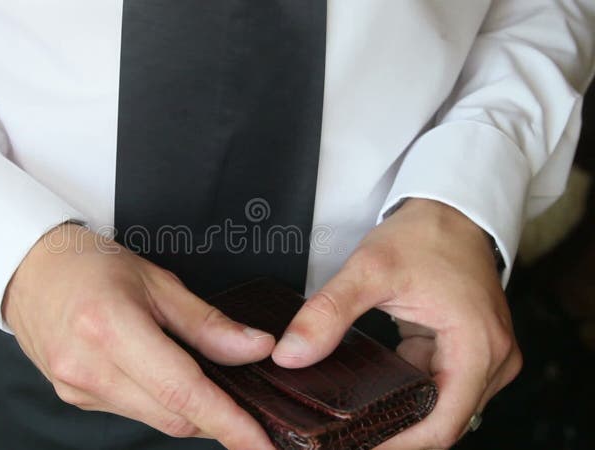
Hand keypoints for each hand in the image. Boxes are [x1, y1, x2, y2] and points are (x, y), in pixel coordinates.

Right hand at [2, 223, 276, 449]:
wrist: (31, 270)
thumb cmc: (92, 265)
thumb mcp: (157, 282)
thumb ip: (208, 324)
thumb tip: (257, 349)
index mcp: (110, 328)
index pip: (182, 390)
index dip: (229, 422)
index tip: (261, 444)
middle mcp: (89, 367)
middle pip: (173, 415)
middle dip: (215, 415)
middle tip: (244, 400)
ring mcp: (77, 388)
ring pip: (155, 419)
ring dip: (187, 408)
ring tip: (199, 375)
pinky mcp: (74, 398)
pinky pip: (133, 411)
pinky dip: (159, 401)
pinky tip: (160, 374)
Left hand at [271, 199, 522, 448]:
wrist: (452, 208)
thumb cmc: (425, 234)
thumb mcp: (370, 269)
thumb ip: (328, 313)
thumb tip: (291, 355)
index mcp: (478, 346)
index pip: (442, 424)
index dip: (398, 445)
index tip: (356, 448)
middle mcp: (492, 360)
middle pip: (442, 423)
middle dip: (394, 434)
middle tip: (343, 439)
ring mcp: (484, 359)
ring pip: (439, 409)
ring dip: (399, 417)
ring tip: (349, 424)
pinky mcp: (469, 353)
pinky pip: (437, 389)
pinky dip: (405, 394)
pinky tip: (370, 396)